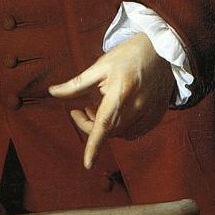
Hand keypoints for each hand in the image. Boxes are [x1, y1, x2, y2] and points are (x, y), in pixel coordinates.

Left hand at [48, 33, 173, 169]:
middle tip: (81, 109)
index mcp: (120, 92)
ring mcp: (149, 113)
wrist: (162, 50)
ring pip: (122, 133)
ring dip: (106, 128)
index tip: (87, 164)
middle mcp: (137, 106)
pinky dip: (121, 128)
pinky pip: (135, 131)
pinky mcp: (157, 116)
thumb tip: (52, 92)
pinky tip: (117, 113)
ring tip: (98, 108)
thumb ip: (76, 84)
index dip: (94, 146)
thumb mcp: (100, 65)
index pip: (104, 124)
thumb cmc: (128, 55)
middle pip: (110, 130)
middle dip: (90, 126)